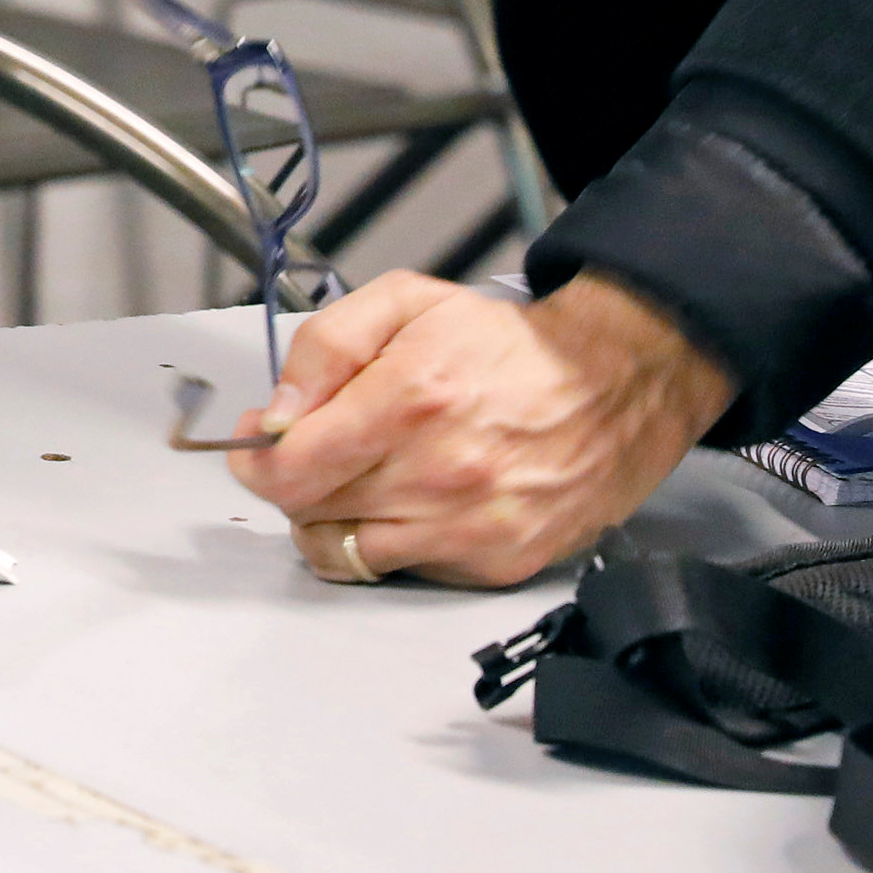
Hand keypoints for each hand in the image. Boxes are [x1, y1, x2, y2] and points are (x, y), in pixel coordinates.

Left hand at [227, 271, 734, 587]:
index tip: (261, 442)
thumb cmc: (509, 347)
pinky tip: (409, 502)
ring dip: (332, 519)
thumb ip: (325, 346)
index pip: (288, 466)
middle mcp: (437, 473)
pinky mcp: (494, 562)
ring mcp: (467, 526)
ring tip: (358, 480)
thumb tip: (278, 411)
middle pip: (308, 510)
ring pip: (344, 552)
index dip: (258, 457)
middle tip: (316, 452)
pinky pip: (402, 570)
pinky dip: (388, 542)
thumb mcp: (407, 302)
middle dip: (294, 481)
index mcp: (409, 400)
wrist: (615, 385)